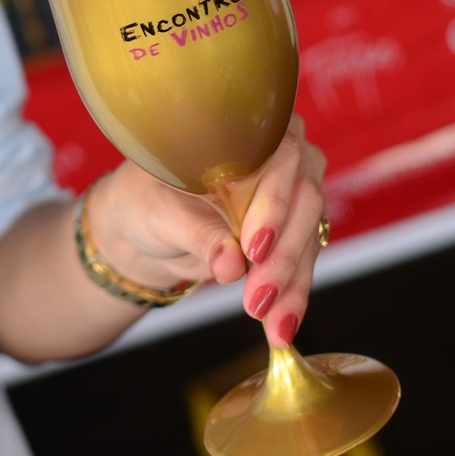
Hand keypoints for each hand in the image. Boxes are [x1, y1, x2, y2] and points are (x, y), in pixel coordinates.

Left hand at [90, 114, 325, 347]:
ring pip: (308, 234)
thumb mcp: (160, 213)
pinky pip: (304, 260)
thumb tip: (231, 264)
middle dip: (282, 255)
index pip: (277, 153)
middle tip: (257, 298)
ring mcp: (291, 189)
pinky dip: (294, 295)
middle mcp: (278, 151)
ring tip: (272, 324)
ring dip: (291, 283)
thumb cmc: (146, 201)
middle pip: (302, 197)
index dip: (273, 200)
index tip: (254, 247)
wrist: (146, 229)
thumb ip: (198, 233)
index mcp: (244, 128)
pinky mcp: (292, 228)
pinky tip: (283, 327)